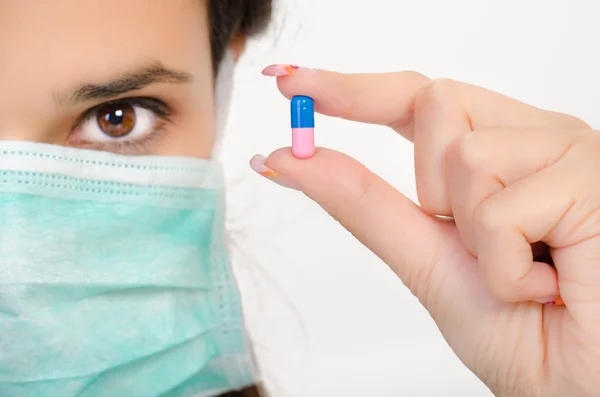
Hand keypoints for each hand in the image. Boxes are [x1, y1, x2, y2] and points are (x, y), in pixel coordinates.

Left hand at [252, 65, 598, 396]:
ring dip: (478, 237)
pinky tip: (550, 285)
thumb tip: (288, 157)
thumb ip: (361, 201)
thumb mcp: (421, 256)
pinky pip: (502, 209)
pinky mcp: (593, 178)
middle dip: (435, 187)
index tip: (292, 83)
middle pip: (438, 102)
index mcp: (500, 149)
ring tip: (525, 271)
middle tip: (482, 247)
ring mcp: (569, 151)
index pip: (418, 97)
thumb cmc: (517, 331)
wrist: (577, 387)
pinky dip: (506, 269)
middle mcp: (536, 137)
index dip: (354, 88)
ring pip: (469, 155)